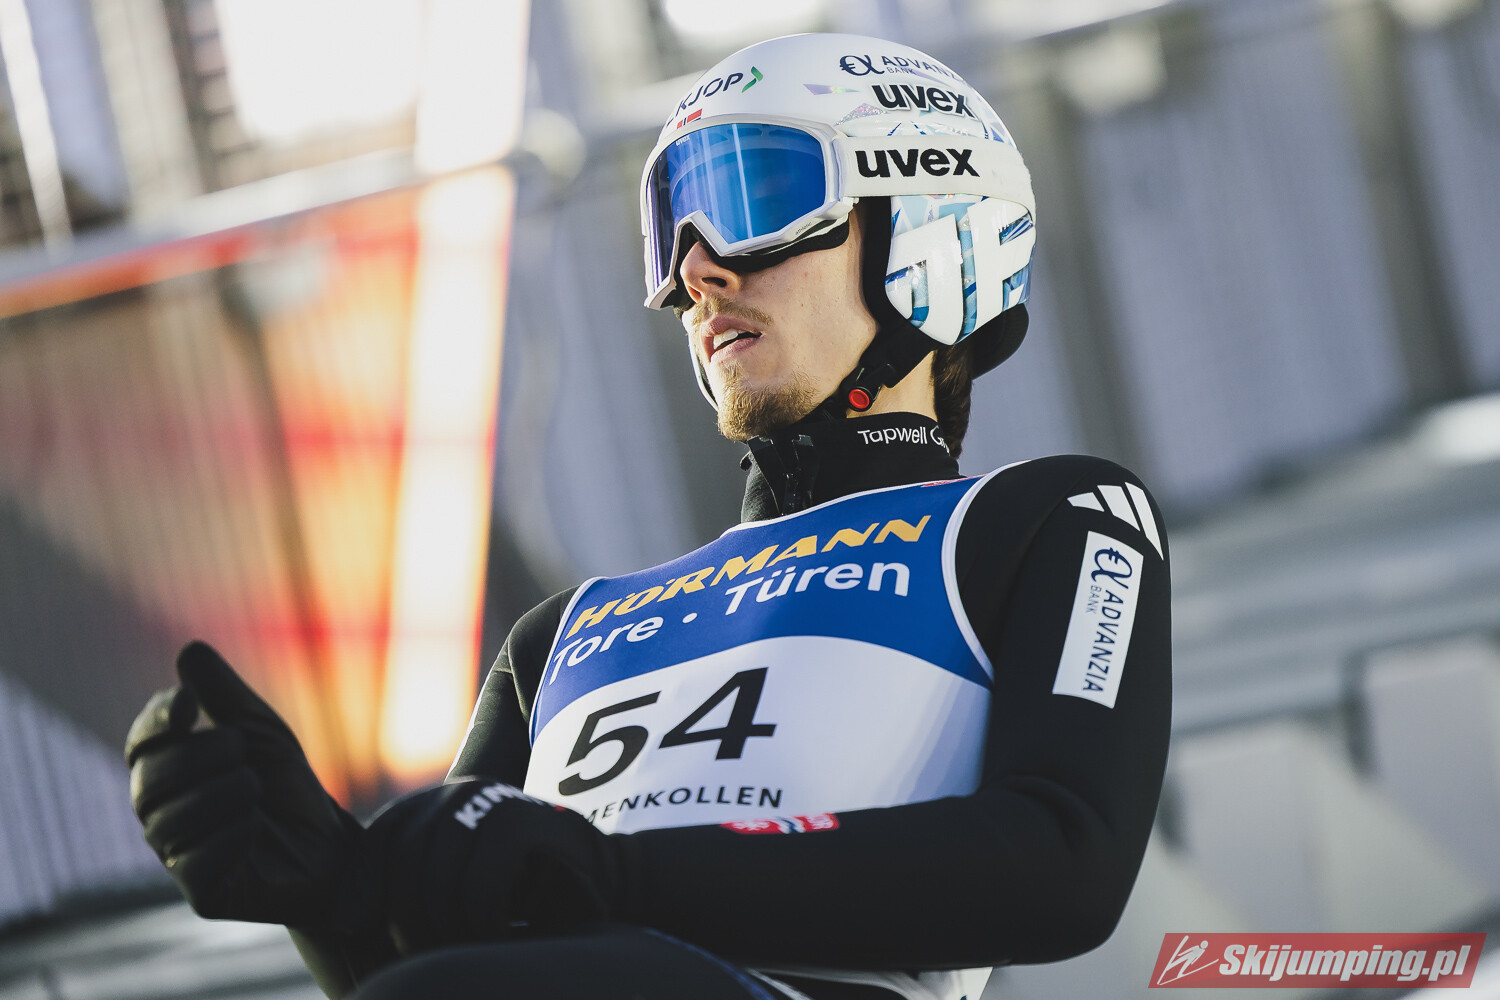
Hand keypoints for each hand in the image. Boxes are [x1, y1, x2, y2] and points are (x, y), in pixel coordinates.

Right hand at [125, 641, 360, 924]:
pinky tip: (256, 828)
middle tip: (246, 754)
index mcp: (169, 772)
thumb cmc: (287, 786)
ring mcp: (176, 854)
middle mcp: (161, 813)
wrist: (330, 843)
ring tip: (256, 791)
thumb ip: (226, 696)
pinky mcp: (200, 890)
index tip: (190, 704)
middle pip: (150, 778)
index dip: (157, 720)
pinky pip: (197, 860)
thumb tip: (190, 651)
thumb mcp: (260, 731)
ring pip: (171, 820)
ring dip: (227, 793)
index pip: (141, 742)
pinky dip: (235, 834)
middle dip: (205, 756)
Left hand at [356, 779, 619, 953]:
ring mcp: (495, 801)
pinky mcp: (526, 820)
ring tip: (467, 948)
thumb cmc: (517, 896)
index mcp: (435, 804)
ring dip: (447, 926)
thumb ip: (410, 884)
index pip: (378, 840)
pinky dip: (482, 920)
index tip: (349, 926)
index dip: (357, 884)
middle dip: (406, 919)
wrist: (597, 882)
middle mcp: (460, 793)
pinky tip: (498, 934)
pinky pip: (479, 882)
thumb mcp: (453, 886)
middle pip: (403, 861)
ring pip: (437, 875)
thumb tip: (338, 921)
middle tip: (425, 956)